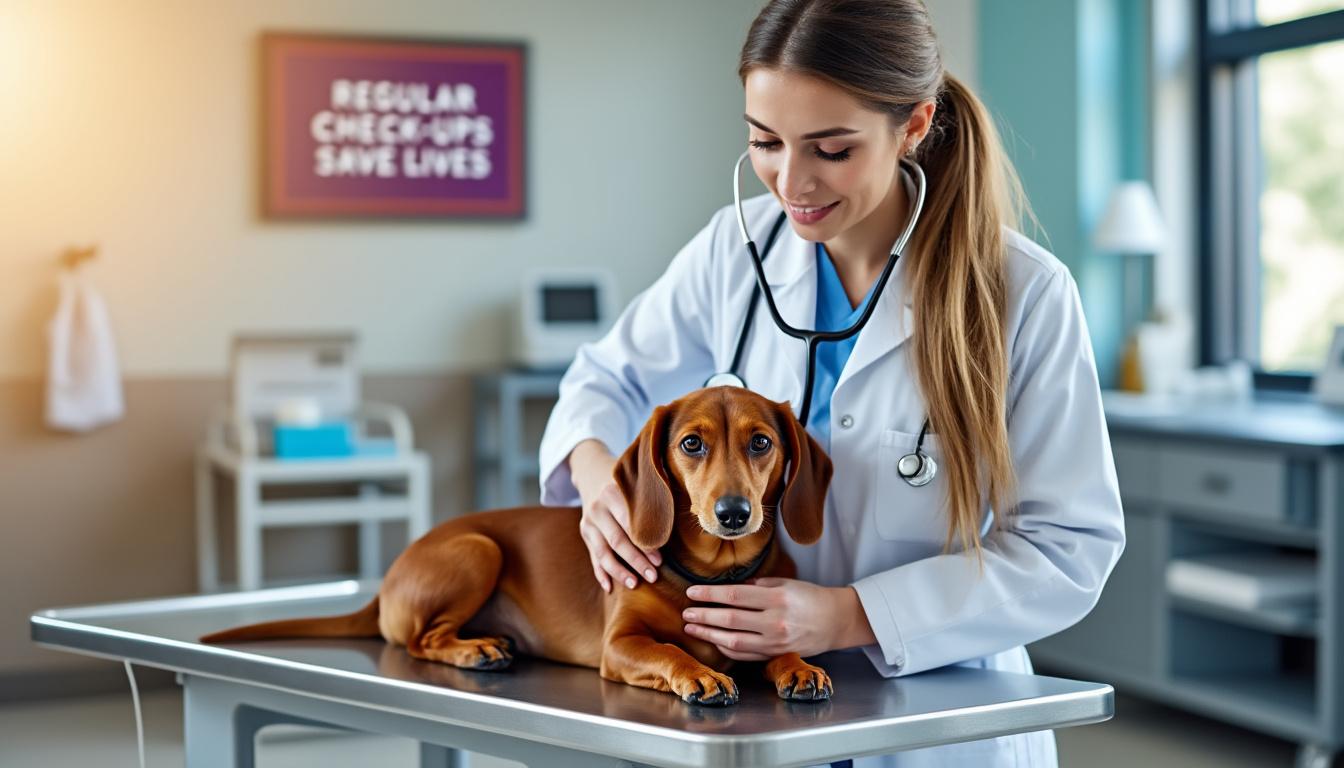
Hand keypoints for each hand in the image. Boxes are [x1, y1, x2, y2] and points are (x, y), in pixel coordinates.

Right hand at [569, 439, 661, 592]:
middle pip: (617, 541)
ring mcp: (588, 523)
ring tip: (634, 584)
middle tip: (653, 576)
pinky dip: (601, 574)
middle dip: (635, 561)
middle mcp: (597, 508)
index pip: (630, 524)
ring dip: (619, 571)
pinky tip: (610, 588)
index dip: (646, 544)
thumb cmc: (629, 485)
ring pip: (603, 553)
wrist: (594, 475)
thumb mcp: (639, 483)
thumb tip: (692, 503)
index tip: (660, 560)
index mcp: (613, 493)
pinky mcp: (585, 534)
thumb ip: (657, 495)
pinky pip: (593, 558)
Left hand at [681, 578, 873, 660]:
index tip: (692, 592)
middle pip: (730, 619)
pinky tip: (713, 639)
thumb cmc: (809, 597)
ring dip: (709, 634)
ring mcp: (775, 642)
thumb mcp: (785, 583)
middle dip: (704, 616)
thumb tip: (727, 589)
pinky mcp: (775, 654)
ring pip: (734, 641)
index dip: (710, 595)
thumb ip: (756, 587)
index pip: (735, 596)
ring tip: (692, 627)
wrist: (835, 621)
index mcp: (778, 598)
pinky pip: (745, 654)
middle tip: (686, 612)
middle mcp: (775, 622)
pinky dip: (725, 647)